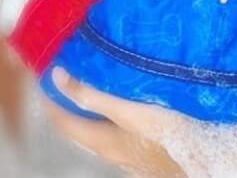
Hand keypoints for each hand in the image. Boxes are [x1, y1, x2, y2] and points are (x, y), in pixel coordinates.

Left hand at [47, 69, 184, 176]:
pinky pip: (112, 133)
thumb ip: (93, 96)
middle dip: (67, 105)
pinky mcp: (138, 151)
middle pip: (77, 129)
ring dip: (87, 111)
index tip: (43, 79)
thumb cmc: (163, 134)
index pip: (63, 122)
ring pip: (95, 131)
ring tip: (89, 87)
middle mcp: (107, 150)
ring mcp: (123, 153)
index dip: (50, 102)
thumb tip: (58, 76)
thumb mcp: (127, 111)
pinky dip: (105, 117)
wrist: (193, 160)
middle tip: (64, 80)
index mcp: (99, 140)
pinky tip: (120, 107)